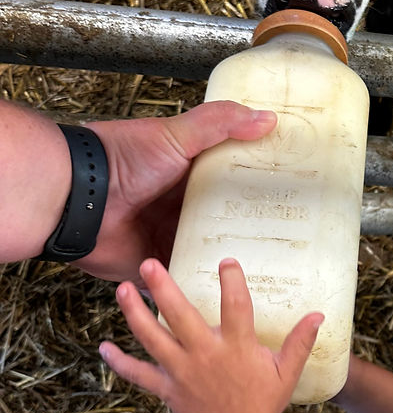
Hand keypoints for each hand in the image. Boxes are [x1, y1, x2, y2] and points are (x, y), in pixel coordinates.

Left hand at [79, 102, 277, 282]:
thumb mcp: (176, 135)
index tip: (295, 193)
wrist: (77, 201)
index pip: (233, 179)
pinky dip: (203, 288)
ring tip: (272, 272)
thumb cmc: (121, 161)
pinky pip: (186, 280)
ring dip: (232, 262)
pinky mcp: (157, 267)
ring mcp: (170, 238)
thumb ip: (220, 124)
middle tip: (293, 240)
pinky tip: (232, 294)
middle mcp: (182, 207)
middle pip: (227, 221)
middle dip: (254, 231)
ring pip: (210, 254)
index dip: (261, 185)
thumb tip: (267, 119)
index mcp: (188, 174)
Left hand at [99, 258, 322, 412]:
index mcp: (238, 349)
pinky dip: (120, 362)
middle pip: (180, 317)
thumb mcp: (287, 373)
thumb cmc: (263, 404)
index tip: (226, 261)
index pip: (236, 308)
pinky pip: (139, 374)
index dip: (232, 283)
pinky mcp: (167, 388)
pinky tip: (102, 347)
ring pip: (153, 339)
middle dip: (164, 289)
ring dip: (134, 314)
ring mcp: (183, 372)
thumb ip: (300, 342)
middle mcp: (206, 356)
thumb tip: (319, 314)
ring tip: (122, 290)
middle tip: (149, 264)